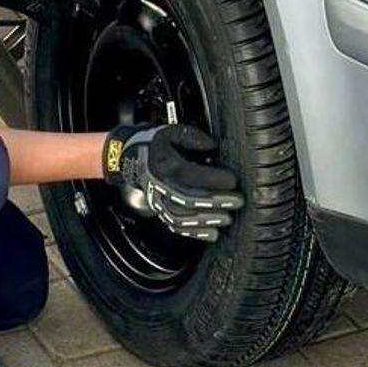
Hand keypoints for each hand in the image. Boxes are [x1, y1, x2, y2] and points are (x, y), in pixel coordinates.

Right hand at [102, 124, 243, 241]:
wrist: (130, 158)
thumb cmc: (155, 144)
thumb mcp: (172, 132)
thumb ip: (194, 137)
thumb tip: (213, 147)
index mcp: (164, 164)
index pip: (191, 174)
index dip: (214, 179)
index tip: (232, 180)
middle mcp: (159, 185)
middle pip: (189, 198)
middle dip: (216, 202)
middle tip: (237, 201)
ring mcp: (158, 201)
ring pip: (183, 217)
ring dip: (208, 220)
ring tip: (227, 219)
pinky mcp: (160, 211)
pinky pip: (177, 227)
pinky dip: (196, 233)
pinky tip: (212, 234)